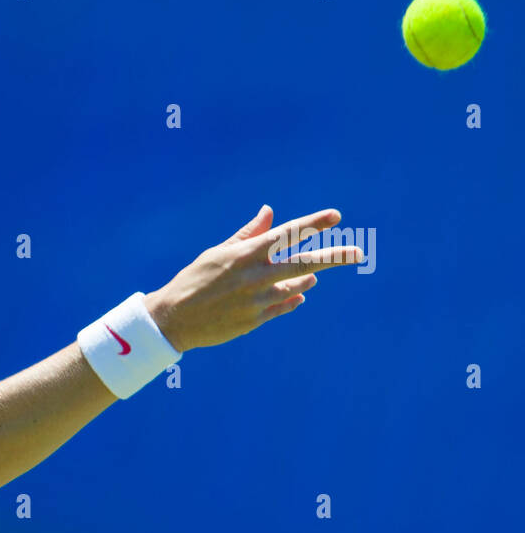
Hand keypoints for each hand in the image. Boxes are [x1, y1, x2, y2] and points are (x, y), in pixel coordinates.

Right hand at [144, 205, 362, 352]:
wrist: (173, 319)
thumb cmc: (194, 279)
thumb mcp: (218, 253)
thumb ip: (248, 234)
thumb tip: (270, 212)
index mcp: (245, 254)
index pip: (287, 234)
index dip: (313, 224)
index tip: (336, 216)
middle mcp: (255, 276)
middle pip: (303, 263)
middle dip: (334, 257)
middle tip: (359, 253)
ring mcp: (257, 301)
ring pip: (294, 287)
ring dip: (306, 279)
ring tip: (314, 275)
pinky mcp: (255, 320)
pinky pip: (283, 306)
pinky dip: (293, 298)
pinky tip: (298, 294)